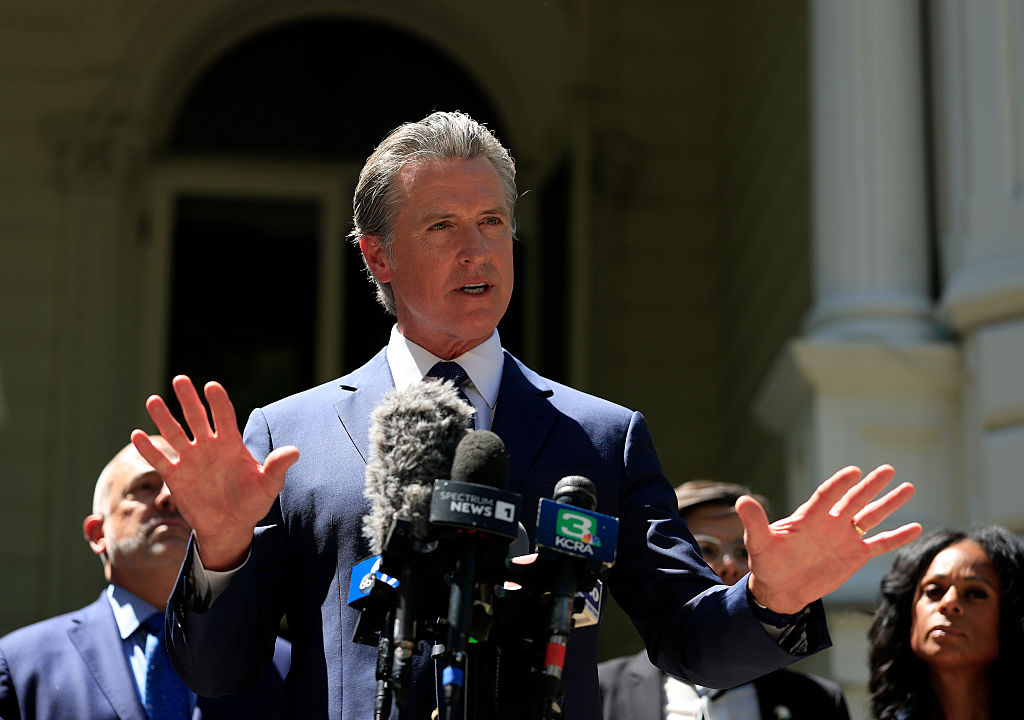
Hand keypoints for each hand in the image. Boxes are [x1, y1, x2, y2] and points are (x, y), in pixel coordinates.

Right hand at [131, 375, 299, 570]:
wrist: (231, 525)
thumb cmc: (252, 501)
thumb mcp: (269, 485)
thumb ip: (277, 467)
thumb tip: (295, 452)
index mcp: (231, 444)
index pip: (224, 416)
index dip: (218, 402)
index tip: (211, 386)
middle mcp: (209, 447)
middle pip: (196, 418)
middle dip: (189, 400)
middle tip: (180, 379)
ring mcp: (191, 460)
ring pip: (175, 434)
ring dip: (164, 418)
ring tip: (153, 400)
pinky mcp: (176, 477)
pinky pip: (160, 460)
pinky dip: (149, 450)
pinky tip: (136, 435)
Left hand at [740, 464, 920, 613]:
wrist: (779, 589)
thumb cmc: (767, 563)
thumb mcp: (759, 542)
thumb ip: (755, 522)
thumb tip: (741, 501)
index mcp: (809, 517)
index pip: (827, 496)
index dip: (839, 484)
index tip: (854, 472)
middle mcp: (830, 523)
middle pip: (854, 499)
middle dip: (871, 485)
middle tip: (888, 469)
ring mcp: (844, 539)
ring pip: (870, 517)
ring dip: (888, 503)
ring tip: (908, 487)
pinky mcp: (854, 557)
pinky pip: (879, 544)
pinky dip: (897, 536)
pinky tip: (915, 527)